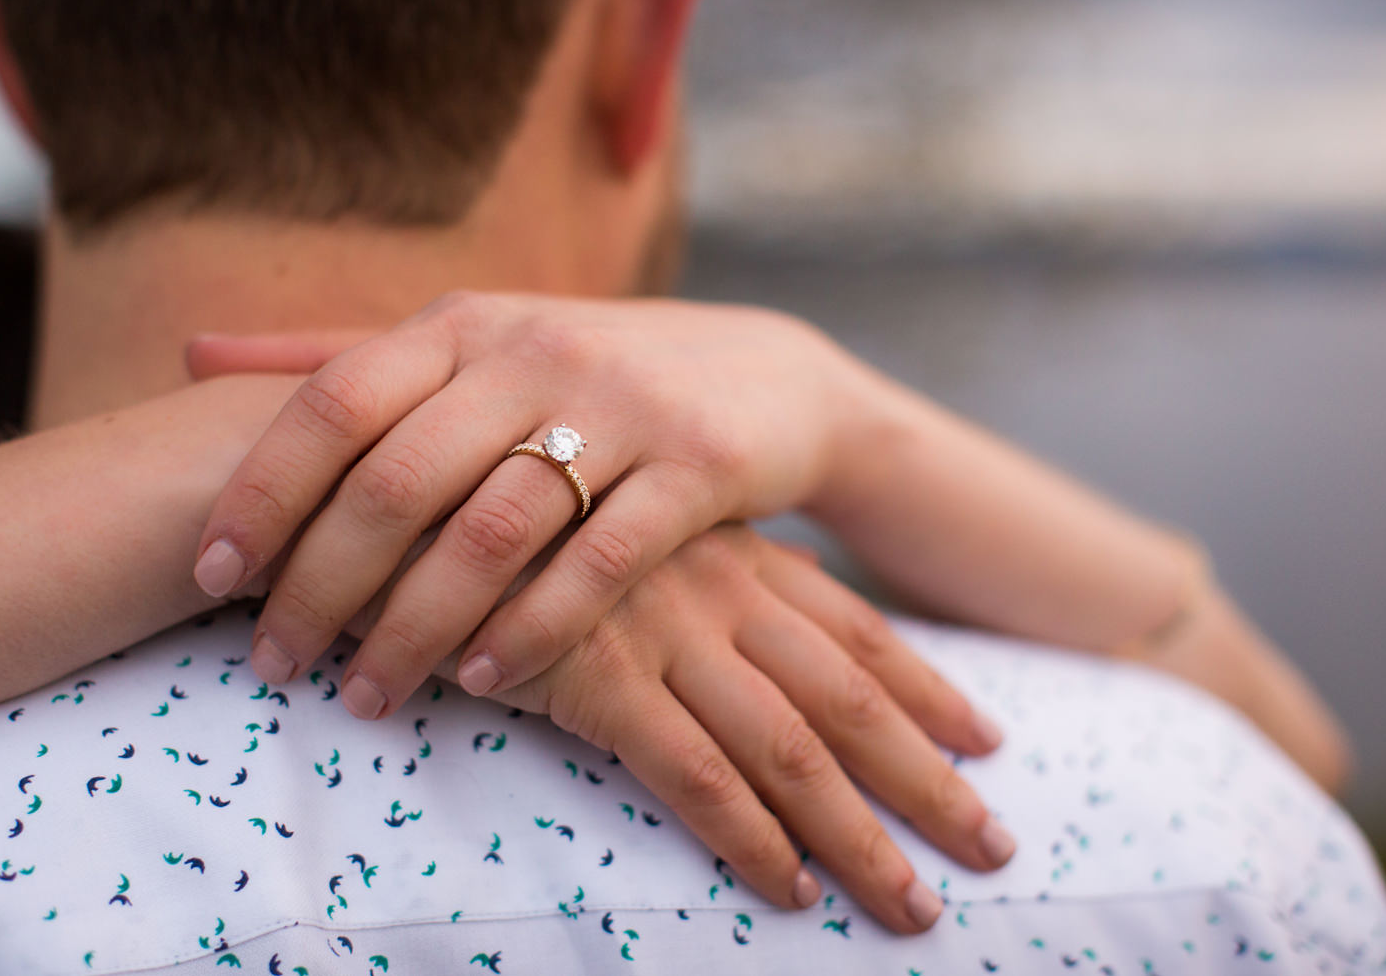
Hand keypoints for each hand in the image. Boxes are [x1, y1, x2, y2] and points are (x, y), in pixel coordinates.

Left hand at [188, 292, 869, 715]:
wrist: (767, 377)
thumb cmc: (582, 372)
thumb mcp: (468, 342)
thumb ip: (337, 353)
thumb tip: (189, 349)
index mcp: (462, 323)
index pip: (334, 400)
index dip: (260, 489)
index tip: (207, 576)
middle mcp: (533, 352)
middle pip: (398, 479)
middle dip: (320, 584)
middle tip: (274, 666)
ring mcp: (621, 407)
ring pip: (490, 532)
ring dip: (415, 628)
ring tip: (366, 698)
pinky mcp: (696, 466)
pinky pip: (598, 562)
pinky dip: (534, 630)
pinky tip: (484, 682)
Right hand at [346, 523, 1013, 933]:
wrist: (392, 478)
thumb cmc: (493, 509)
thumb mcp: (609, 522)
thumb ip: (685, 562)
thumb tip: (748, 595)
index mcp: (727, 552)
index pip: (853, 628)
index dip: (926, 686)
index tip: (986, 737)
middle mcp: (716, 591)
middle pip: (850, 699)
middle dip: (927, 779)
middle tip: (993, 844)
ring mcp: (663, 633)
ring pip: (793, 750)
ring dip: (861, 837)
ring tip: (916, 907)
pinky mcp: (599, 678)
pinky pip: (695, 774)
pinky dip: (750, 839)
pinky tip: (789, 893)